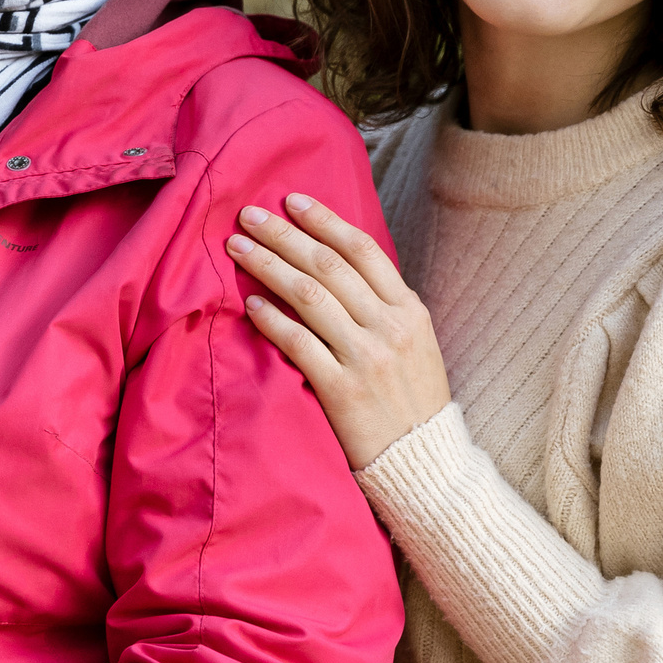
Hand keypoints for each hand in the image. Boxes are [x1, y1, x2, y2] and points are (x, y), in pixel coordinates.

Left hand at [227, 192, 450, 470]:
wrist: (424, 462)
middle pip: (328, 266)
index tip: (292, 200)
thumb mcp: (415, 343)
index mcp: (409, 310)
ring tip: (238, 247)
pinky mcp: (341, 391)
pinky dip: (272, 319)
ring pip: (309, 297)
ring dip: (268, 266)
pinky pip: (299, 344)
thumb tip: (338, 266)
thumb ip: (383, 306)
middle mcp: (389, 327)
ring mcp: (366, 358)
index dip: (325, 220)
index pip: (363, 250)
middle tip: (248, 214)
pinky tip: (250, 303)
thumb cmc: (413, 401)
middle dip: (284, 234)